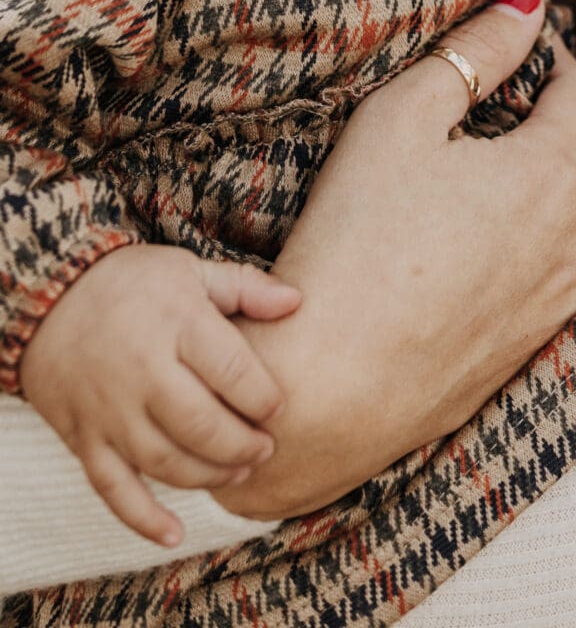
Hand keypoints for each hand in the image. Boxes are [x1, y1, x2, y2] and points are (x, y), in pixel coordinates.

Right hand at [20, 247, 300, 549]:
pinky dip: (143, 518)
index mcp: (177, 324)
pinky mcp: (85, 438)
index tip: (280, 408)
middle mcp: (144, 371)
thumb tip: (295, 302)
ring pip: (165, 462)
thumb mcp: (189, 269)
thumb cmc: (132, 282)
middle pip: (203, 426)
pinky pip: (113, 488)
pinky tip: (174, 535)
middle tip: (266, 449)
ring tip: (238, 472)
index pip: (234, 372)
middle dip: (243, 446)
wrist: (49, 299)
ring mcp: (111, 410)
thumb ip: (244, 288)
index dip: (266, 399)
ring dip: (208, 476)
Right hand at [218, 0, 575, 520]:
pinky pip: (565, 268)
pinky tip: (490, 235)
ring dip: (561, 177)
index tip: (522, 49)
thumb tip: (528, 4)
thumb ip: (475, 53)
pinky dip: (546, 236)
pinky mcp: (536, 341)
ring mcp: (561, 296)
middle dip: (565, 115)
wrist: (327, 391)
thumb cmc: (354, 241)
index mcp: (551, 171)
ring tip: (499, 164)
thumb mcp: (402, 117)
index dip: (555, 60)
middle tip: (512, 102)